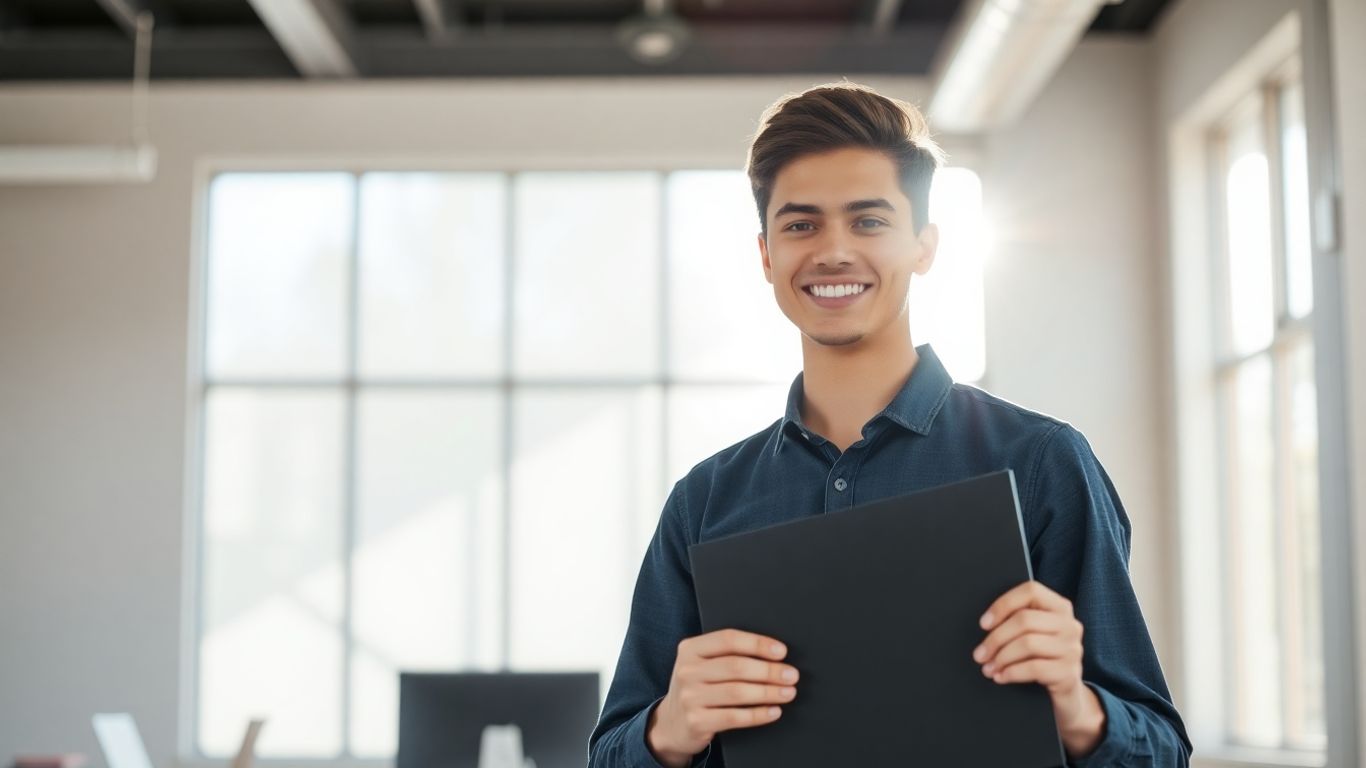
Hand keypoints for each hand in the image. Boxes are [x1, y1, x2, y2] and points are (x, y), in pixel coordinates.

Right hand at [646, 629, 797, 767]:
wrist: (672, 723)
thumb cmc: (697, 688)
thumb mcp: (701, 664)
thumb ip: (727, 654)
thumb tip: (773, 654)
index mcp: (690, 649)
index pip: (728, 639)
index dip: (758, 644)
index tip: (781, 652)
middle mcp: (687, 671)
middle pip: (736, 666)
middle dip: (769, 671)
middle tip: (791, 675)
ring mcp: (690, 697)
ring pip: (737, 692)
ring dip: (768, 692)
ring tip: (788, 692)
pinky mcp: (696, 722)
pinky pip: (734, 717)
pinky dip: (758, 715)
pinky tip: (773, 711)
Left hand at [973, 580, 1105, 757]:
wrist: (1066, 694)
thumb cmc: (1042, 659)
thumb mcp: (1033, 635)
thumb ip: (1019, 621)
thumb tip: (986, 622)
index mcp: (1060, 607)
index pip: (1031, 591)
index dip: (1003, 604)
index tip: (984, 623)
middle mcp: (1070, 625)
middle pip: (1025, 620)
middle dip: (995, 638)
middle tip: (979, 654)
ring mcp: (1072, 649)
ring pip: (1028, 644)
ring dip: (1001, 657)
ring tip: (988, 668)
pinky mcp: (1069, 673)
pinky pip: (1034, 668)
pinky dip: (1011, 673)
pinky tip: (1000, 677)